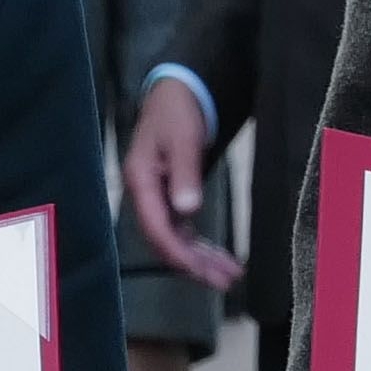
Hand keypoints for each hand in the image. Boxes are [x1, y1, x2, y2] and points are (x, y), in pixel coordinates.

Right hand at [121, 76, 231, 287]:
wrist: (178, 90)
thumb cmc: (178, 110)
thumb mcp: (183, 138)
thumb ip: (185, 173)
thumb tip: (187, 209)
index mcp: (141, 180)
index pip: (157, 228)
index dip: (179, 253)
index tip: (202, 271)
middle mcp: (145, 193)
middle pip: (165, 240)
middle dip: (194, 264)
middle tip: (224, 280)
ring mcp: (156, 196)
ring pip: (176, 238)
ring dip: (200, 258)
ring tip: (229, 274)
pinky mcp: (169, 195)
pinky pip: (182, 229)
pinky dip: (200, 244)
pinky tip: (219, 256)